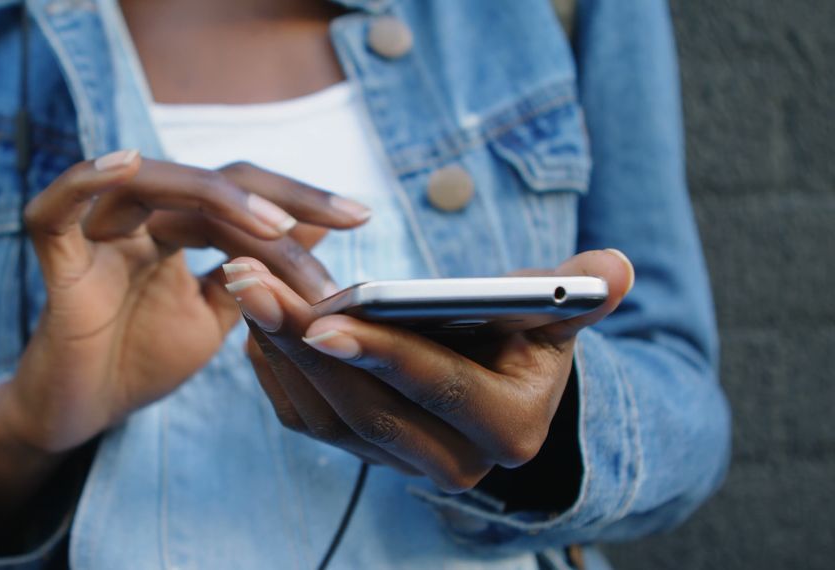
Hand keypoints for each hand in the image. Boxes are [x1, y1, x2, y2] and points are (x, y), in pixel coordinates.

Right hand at [0, 151, 368, 548]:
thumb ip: (256, 271)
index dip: (300, 203)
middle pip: (209, 182)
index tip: (362, 217)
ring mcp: (97, 233)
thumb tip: (311, 228)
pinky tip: (127, 164)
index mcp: (176, 228)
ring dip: (215, 196)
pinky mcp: (57, 258)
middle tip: (344, 218)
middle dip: (280, 198)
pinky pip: (57, 206)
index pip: (241, 196)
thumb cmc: (144, 360)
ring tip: (274, 225)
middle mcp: (140, 219)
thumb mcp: (219, 313)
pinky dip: (85, 178)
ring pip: (150, 183)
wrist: (83, 415)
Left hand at [224, 250, 632, 492]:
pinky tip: (255, 320)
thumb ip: (578, 293)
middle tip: (255, 280)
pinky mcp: (359, 453)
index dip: (384, 355)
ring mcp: (397, 463)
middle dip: (303, 343)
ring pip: (325, 415)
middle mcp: (451, 462)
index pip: (439, 389)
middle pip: (366, 406)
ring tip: (246, 284)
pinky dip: (274, 371)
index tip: (327, 320)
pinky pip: (304, 419)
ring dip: (277, 349)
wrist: (500, 390)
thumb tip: (614, 267)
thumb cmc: (528, 339)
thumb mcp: (556, 316)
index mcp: (507, 429)